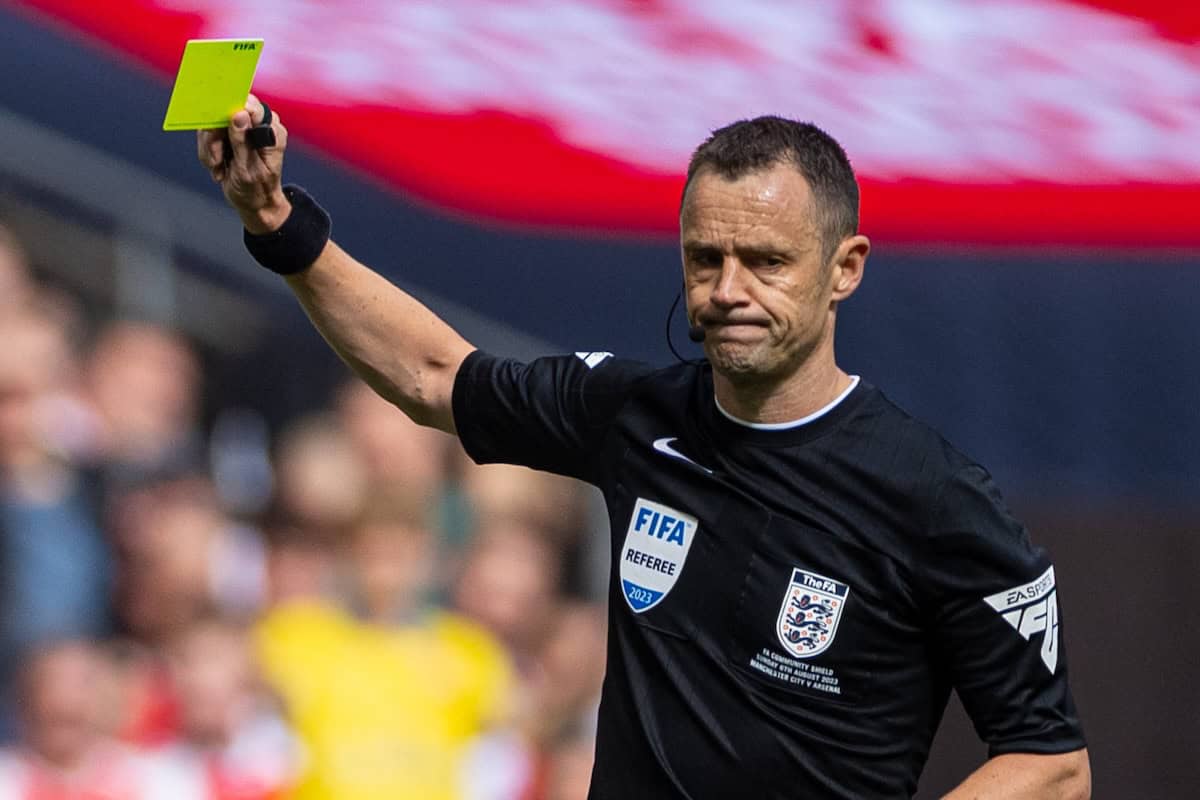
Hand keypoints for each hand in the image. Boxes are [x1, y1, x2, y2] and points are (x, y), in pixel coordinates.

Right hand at [197, 94, 290, 233]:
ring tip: (218, 167)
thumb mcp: (248, 168)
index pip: (251, 106)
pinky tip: (218, 168)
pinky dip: (208, 153)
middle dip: (215, 137)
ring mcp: (241, 128)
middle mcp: (258, 124)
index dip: (232, 108)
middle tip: (216, 159)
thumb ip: (242, 141)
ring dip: (210, 148)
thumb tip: (239, 114)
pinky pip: (208, 135)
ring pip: (212, 124)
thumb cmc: (257, 189)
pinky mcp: (227, 134)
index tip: (218, 120)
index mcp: (271, 130)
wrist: (254, 202)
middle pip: (225, 112)